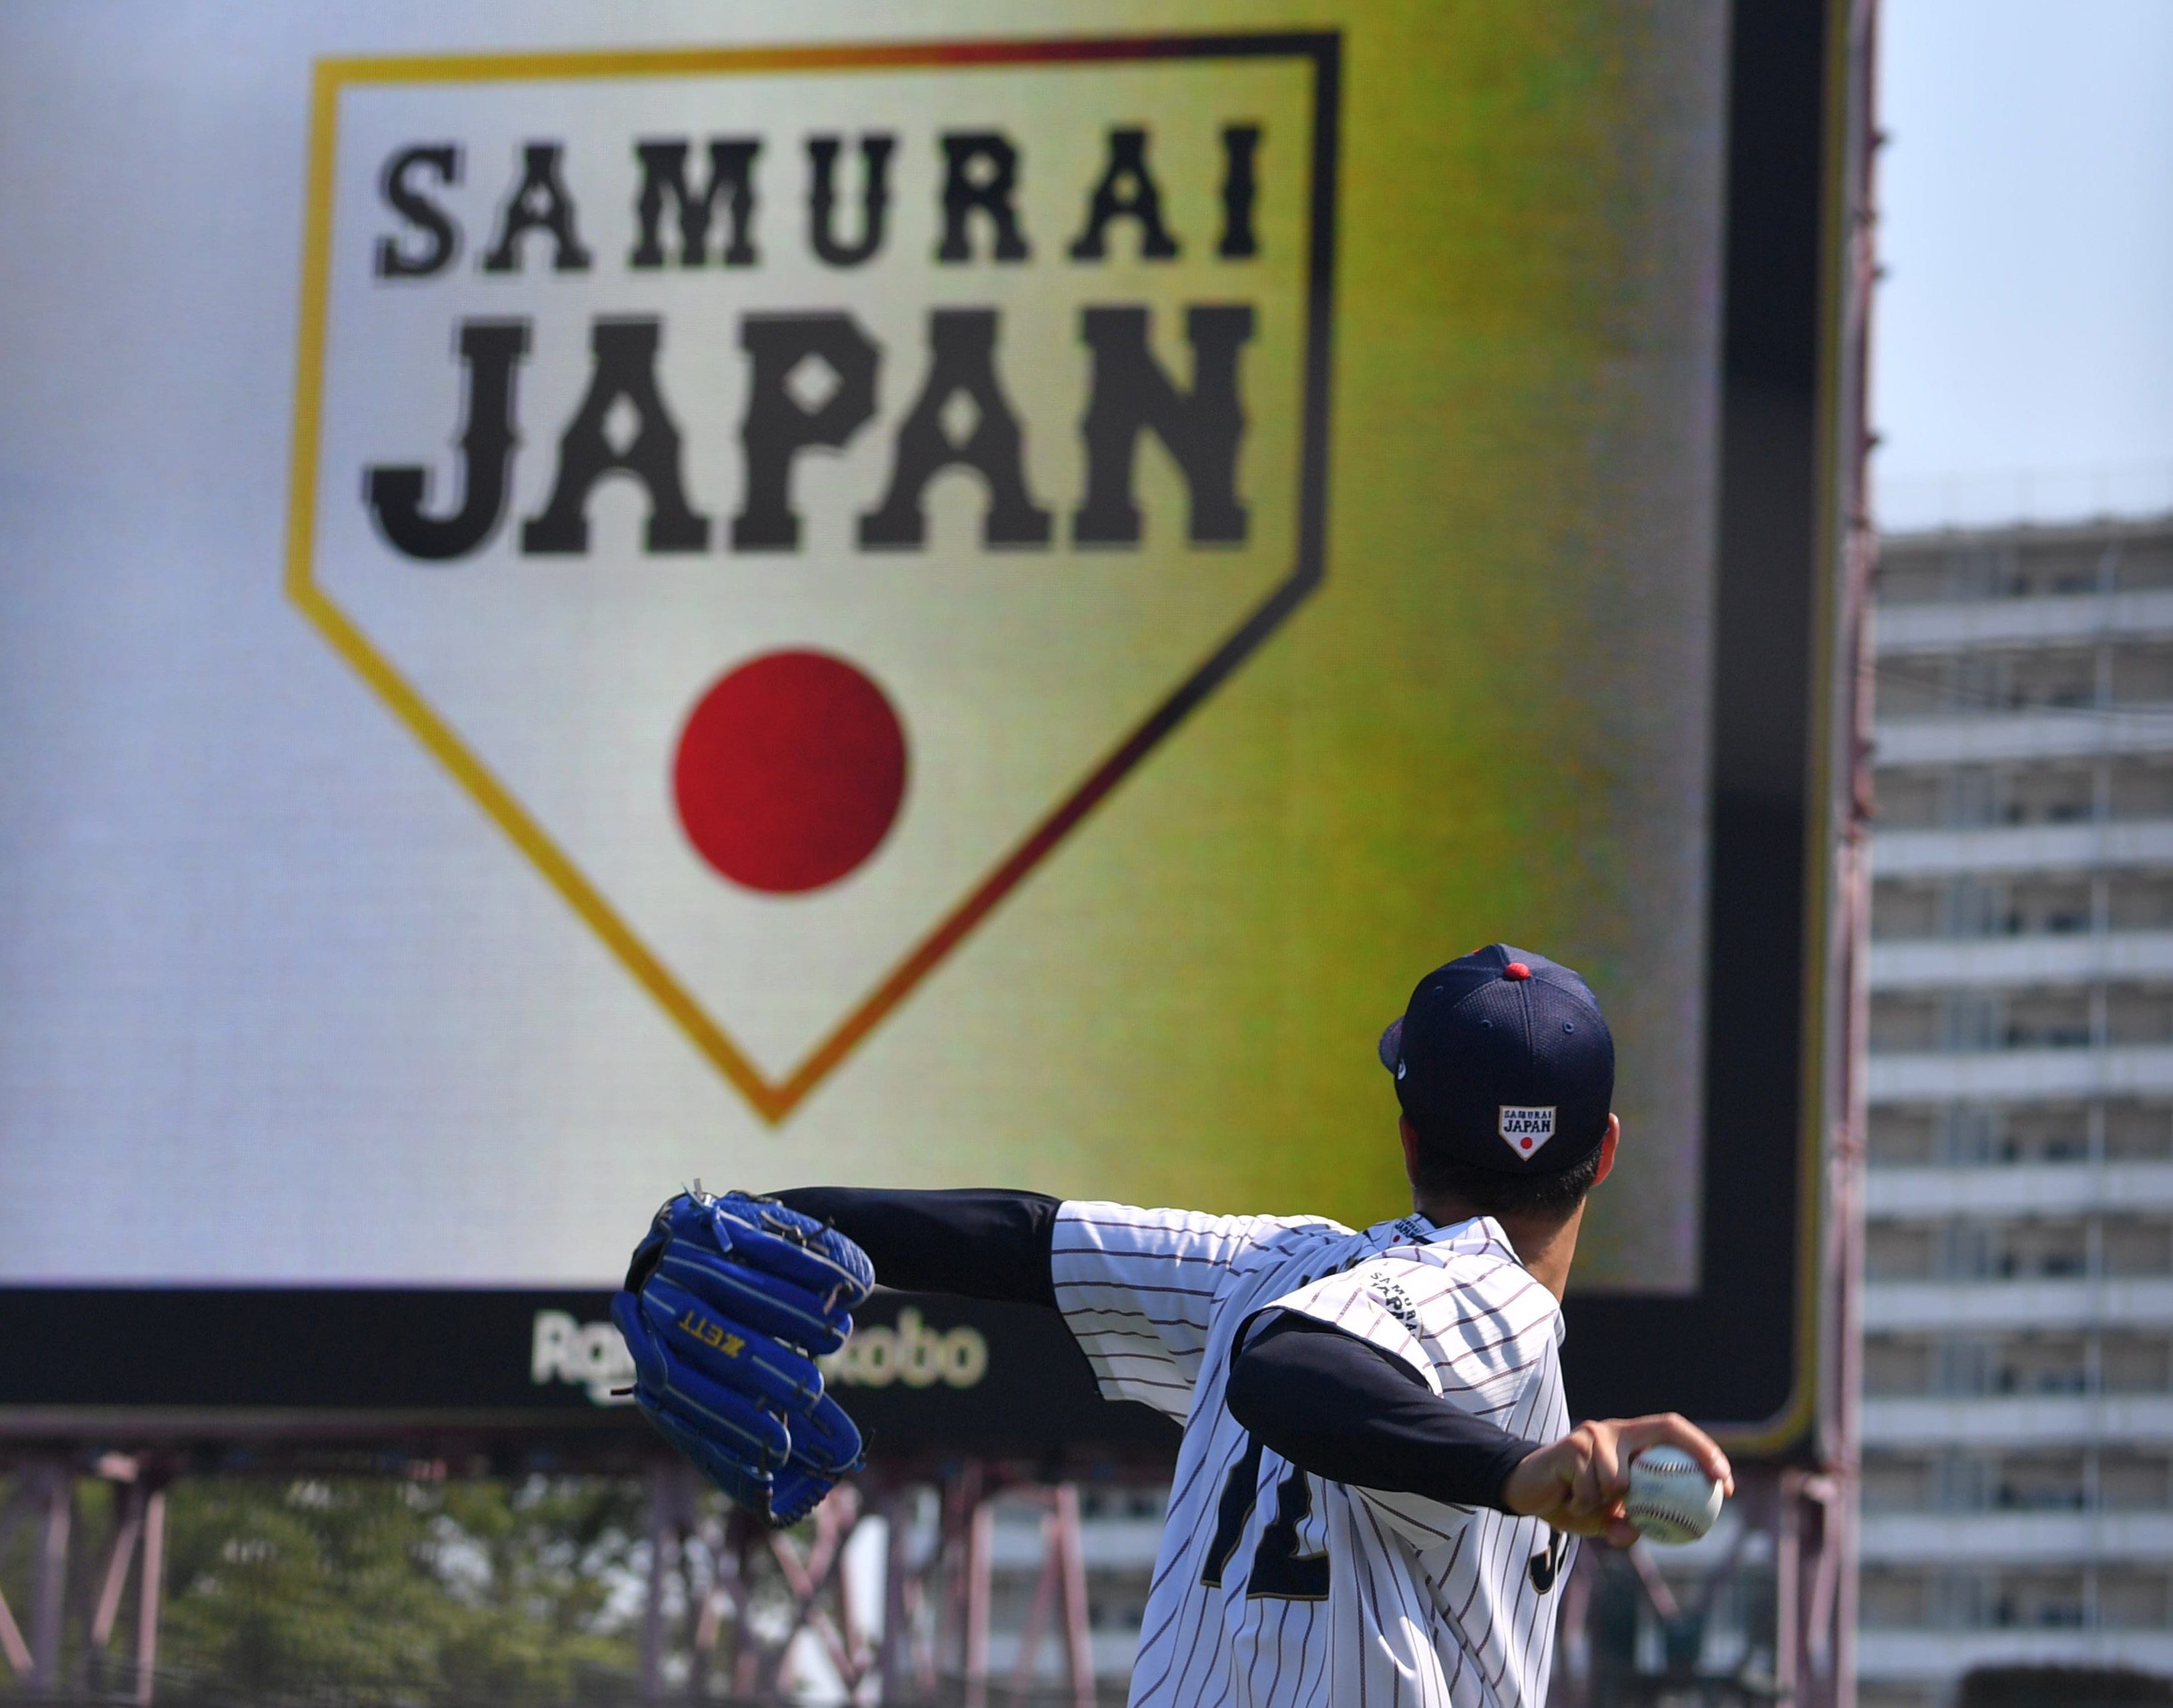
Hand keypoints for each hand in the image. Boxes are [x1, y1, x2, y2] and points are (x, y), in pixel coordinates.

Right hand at [1499, 1414, 1732, 1545]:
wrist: (1525, 1490)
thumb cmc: (1570, 1501)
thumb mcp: (1603, 1519)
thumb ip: (1624, 1524)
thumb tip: (1637, 1534)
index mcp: (1628, 1440)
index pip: (1672, 1433)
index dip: (1703, 1450)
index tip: (1726, 1482)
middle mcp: (1615, 1430)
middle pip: (1665, 1428)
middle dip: (1700, 1450)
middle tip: (1718, 1482)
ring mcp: (1594, 1434)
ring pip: (1623, 1481)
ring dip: (1608, 1504)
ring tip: (1586, 1506)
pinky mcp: (1572, 1445)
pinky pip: (1593, 1488)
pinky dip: (1585, 1505)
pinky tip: (1569, 1502)